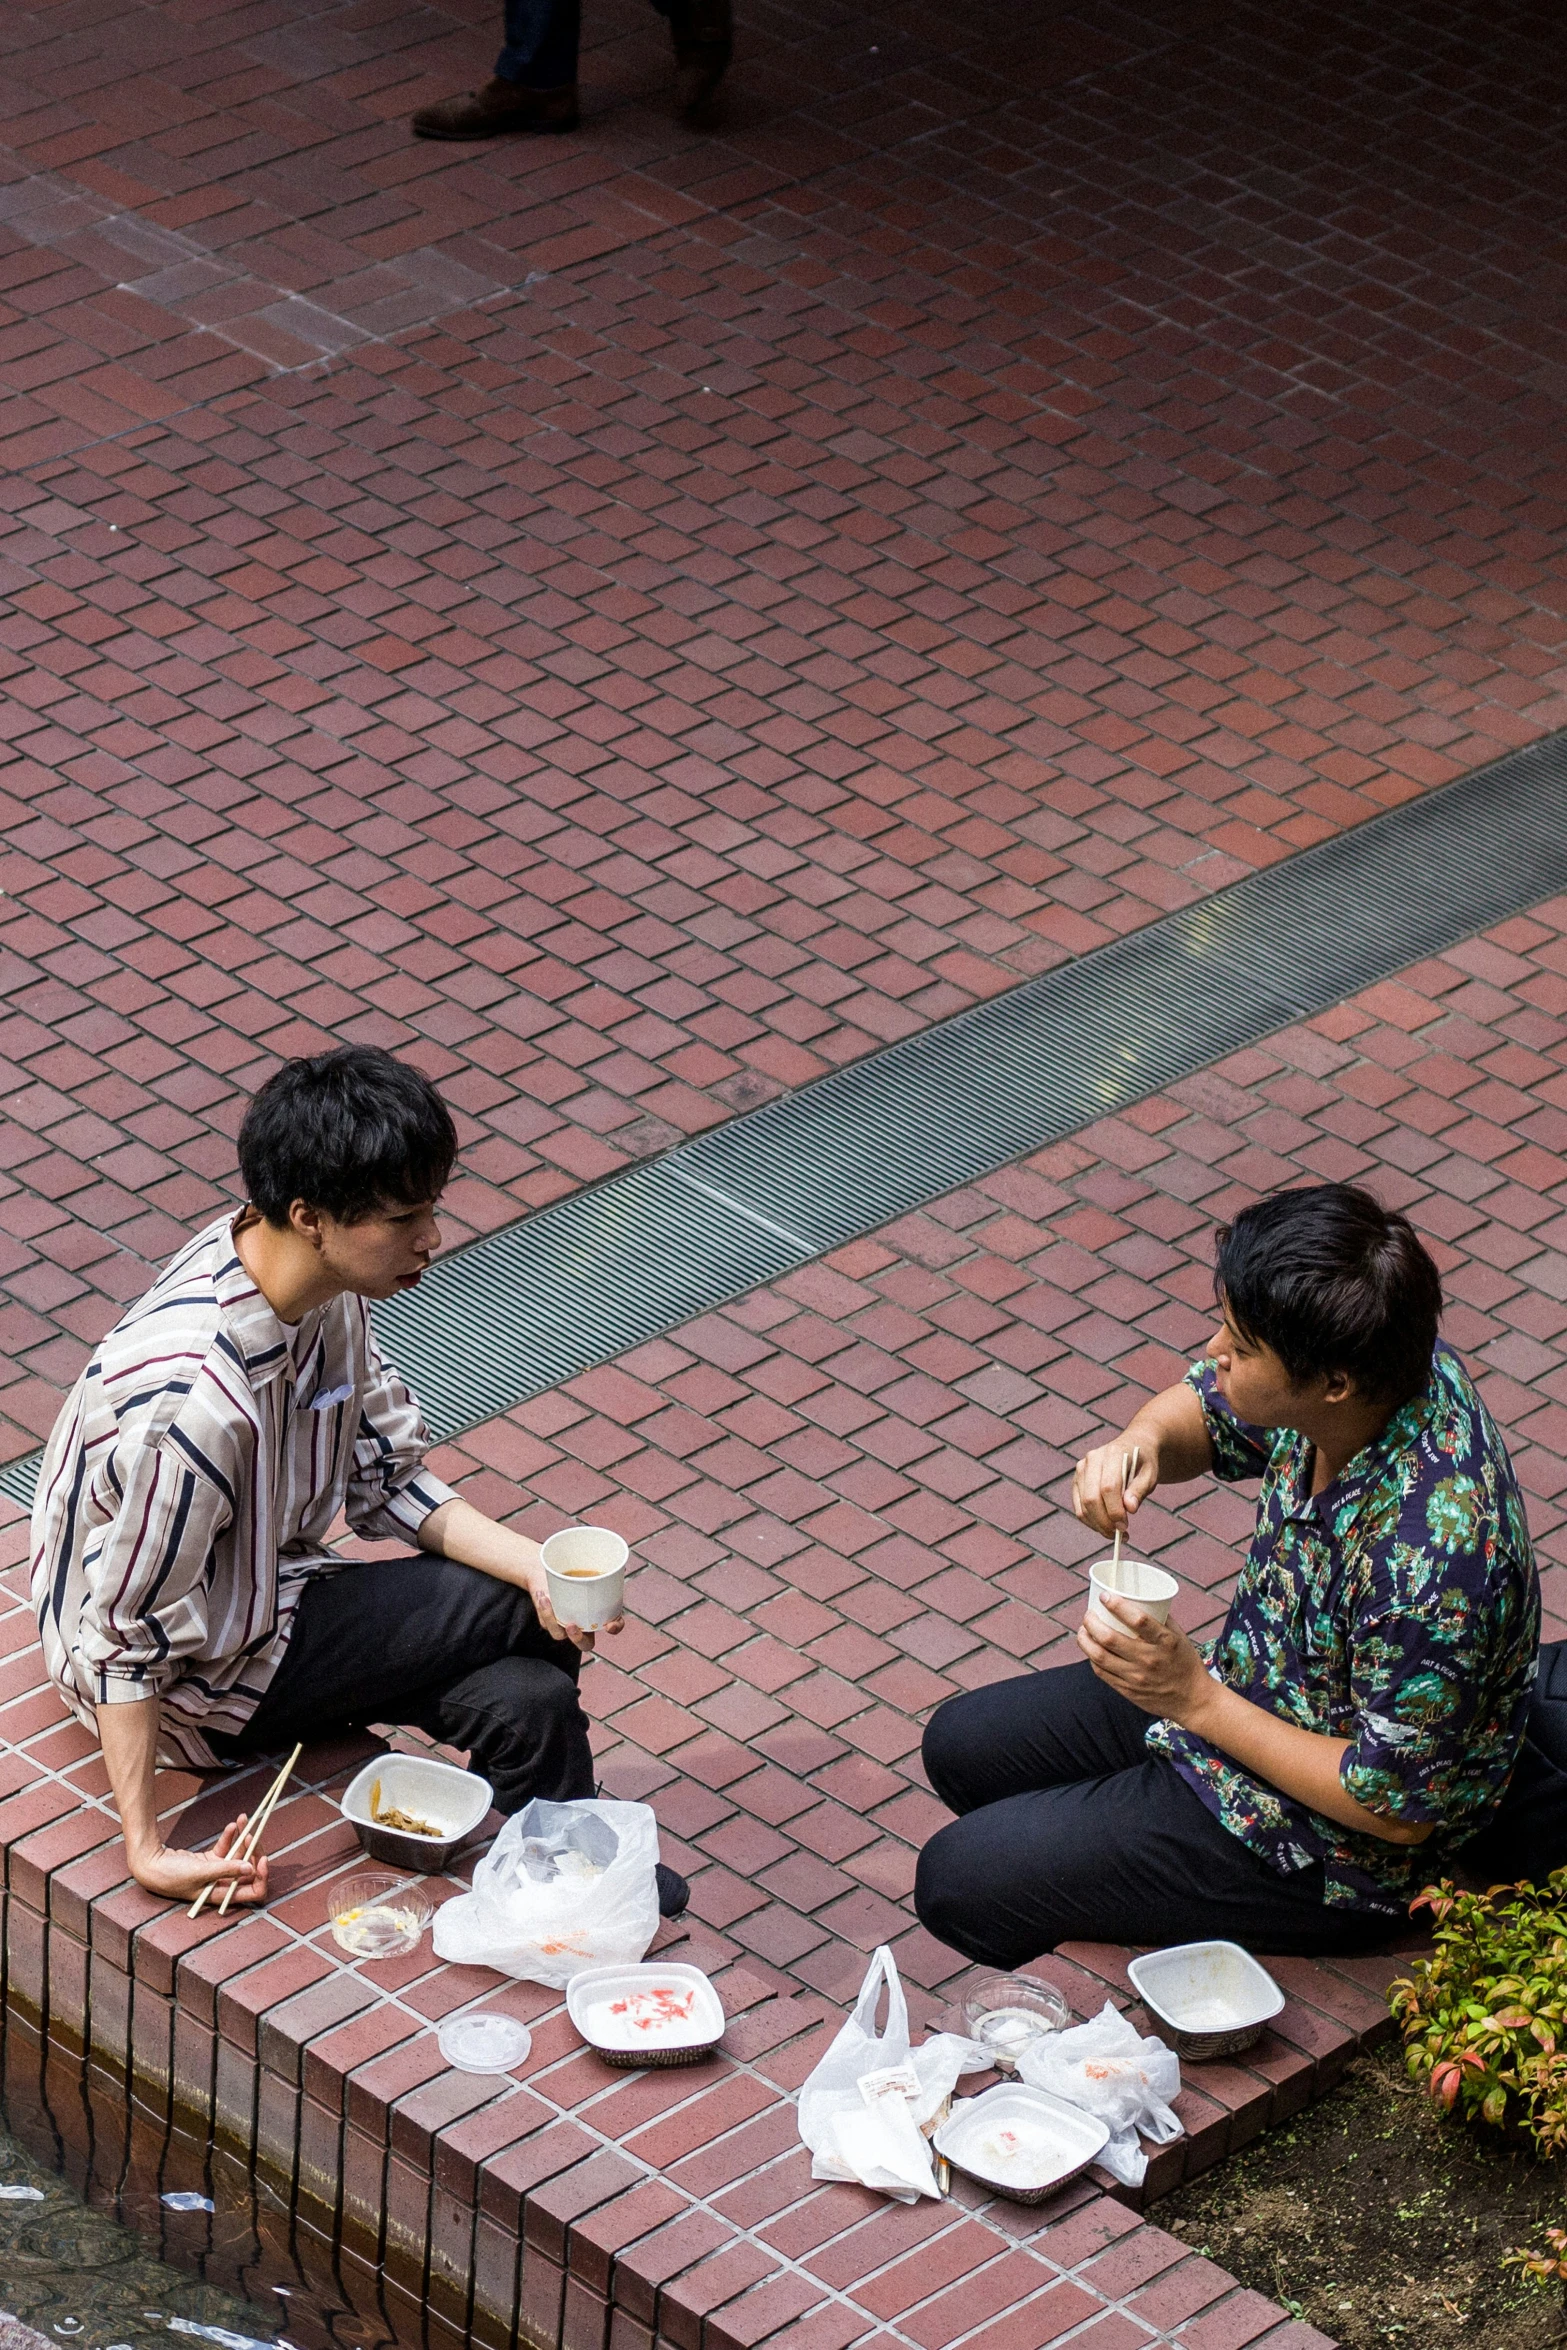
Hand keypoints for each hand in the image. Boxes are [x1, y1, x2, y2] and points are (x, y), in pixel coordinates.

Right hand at [129, 1814, 270, 1906]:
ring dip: (242, 1838)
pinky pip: (226, 1849)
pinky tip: (232, 1825)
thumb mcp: (199, 1872)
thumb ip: (225, 1870)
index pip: (253, 1892)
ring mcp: (217, 1872)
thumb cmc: (172, 1875)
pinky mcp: (209, 1861)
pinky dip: (229, 1837)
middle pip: (249, 1870)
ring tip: (243, 1819)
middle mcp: (223, 1885)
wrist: (150, 1865)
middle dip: (254, 1851)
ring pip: (238, 1856)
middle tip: (253, 1832)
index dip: (262, 1877)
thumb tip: (251, 1869)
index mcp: (223, 1895)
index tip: (262, 1859)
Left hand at [522, 1560, 622, 1656]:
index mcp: (599, 1613)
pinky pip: (547, 1623)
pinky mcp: (548, 1623)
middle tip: (572, 1626)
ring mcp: (564, 1625)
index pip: (613, 1626)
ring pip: (560, 1634)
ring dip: (552, 1618)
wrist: (544, 1569)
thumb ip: (603, 1567)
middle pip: (585, 1644)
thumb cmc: (570, 1568)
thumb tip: (620, 1563)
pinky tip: (543, 1596)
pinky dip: (544, 1610)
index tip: (610, 1625)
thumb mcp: (586, 1566)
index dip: (615, 1628)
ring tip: (547, 1599)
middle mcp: (583, 1624)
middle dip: (578, 1639)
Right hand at [1072, 1436, 1158, 1537]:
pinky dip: (1091, 1522)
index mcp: (1112, 1454)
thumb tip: (1129, 1509)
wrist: (1133, 1447)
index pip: (1108, 1487)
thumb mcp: (1150, 1475)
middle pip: (1091, 1498)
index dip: (1115, 1510)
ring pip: (1083, 1506)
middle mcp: (1092, 1460)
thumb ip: (1139, 1490)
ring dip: (1098, 1525)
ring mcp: (1081, 1470)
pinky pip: (1079, 1507)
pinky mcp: (1077, 1481)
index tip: (1125, 1527)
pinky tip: (1105, 1526)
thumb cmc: (1143, 1463)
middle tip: (1121, 1534)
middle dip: (1105, 1522)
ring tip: (1115, 1533)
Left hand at [1077, 1596, 1211, 1723]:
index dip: (1117, 1605)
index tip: (1105, 1596)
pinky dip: (1092, 1658)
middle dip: (1091, 1622)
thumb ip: (1159, 1618)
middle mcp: (1149, 1660)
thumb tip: (1137, 1598)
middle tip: (1089, 1614)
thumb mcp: (1179, 1636)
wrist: (1193, 1700)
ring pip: (1099, 1657)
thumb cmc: (1185, 1662)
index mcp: (1165, 1642)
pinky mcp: (1129, 1691)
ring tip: (1083, 1630)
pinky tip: (1091, 1650)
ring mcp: (1137, 1678)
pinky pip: (1102, 1673)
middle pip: (1109, 1638)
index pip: (1138, 1620)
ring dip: (1085, 1640)